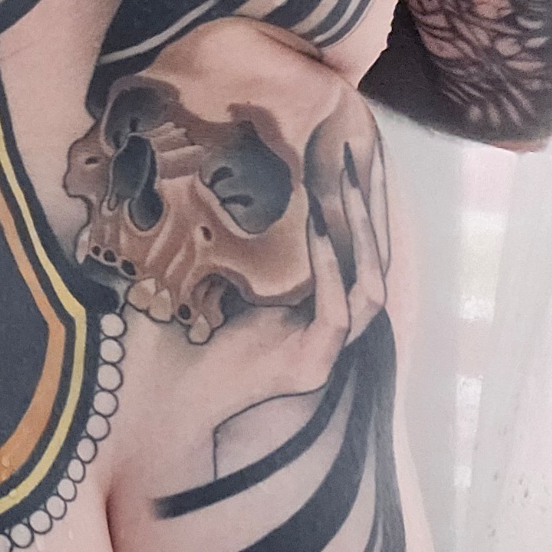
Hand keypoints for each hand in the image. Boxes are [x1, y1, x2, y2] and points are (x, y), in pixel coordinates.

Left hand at [180, 134, 390, 436]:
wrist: (174, 392)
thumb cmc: (198, 332)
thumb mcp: (238, 278)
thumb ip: (261, 246)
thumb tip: (260, 180)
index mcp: (322, 312)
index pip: (361, 257)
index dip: (366, 211)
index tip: (356, 160)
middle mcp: (334, 335)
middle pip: (377, 268)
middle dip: (372, 214)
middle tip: (358, 159)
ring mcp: (328, 355)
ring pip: (370, 291)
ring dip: (360, 236)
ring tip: (344, 187)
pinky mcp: (312, 367)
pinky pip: (337, 314)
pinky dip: (330, 271)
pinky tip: (316, 232)